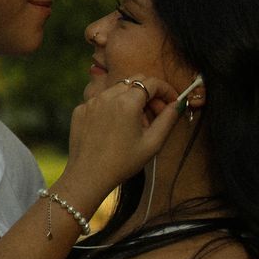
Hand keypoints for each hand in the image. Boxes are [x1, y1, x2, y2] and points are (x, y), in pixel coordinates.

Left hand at [66, 75, 178, 194]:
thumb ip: (168, 119)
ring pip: (118, 89)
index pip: (152, 83)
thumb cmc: (122, 163)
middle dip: (149, 94)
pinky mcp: (81, 109)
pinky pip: (102, 100)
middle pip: (135, 81)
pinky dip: (113, 107)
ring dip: (131, 99)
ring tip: (135, 124)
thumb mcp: (152, 143)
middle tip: (156, 114)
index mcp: (127, 102)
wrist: (88, 176)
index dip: (166, 90)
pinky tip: (115, 127)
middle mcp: (108, 96)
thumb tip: (178, 104)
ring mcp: (92, 101)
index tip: (172, 101)